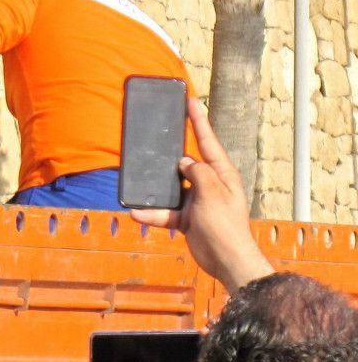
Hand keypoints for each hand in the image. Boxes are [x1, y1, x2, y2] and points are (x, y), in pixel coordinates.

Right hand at [131, 99, 273, 292]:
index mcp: (222, 174)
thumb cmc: (225, 225)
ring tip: (136, 182)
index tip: (191, 100)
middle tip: (155, 138)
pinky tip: (136, 212)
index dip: (198, 120)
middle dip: (169, 154)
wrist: (225, 261)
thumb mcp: (212, 192)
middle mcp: (209, 184)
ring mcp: (197, 201)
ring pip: (170, 188)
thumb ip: (197, 171)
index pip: (208, 140)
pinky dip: (151, 213)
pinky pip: (164, 211)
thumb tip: (184, 162)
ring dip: (154, 189)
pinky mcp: (186, 218)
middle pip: (185, 163)